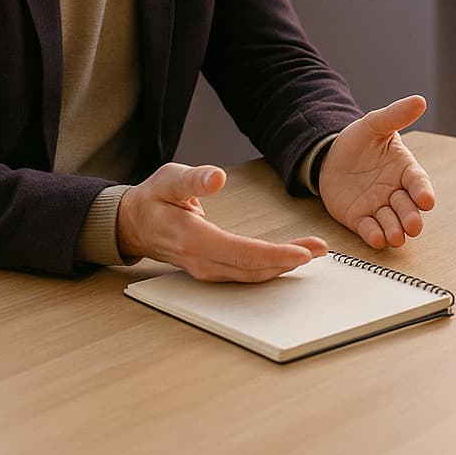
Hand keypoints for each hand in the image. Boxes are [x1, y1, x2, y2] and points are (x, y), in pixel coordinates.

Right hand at [117, 163, 327, 281]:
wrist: (133, 224)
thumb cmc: (153, 198)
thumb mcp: (169, 179)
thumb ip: (193, 179)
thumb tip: (218, 179)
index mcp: (193, 240)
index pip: (240, 254)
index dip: (274, 255)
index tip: (303, 254)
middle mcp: (202, 262)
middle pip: (252, 269)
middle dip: (289, 261)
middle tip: (322, 249)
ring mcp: (207, 270)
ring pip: (251, 275)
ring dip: (284, 265)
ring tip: (315, 251)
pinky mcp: (213, 270)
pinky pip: (246, 273)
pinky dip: (271, 266)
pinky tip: (290, 258)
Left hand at [319, 95, 435, 248]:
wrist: (330, 155)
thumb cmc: (359, 140)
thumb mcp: (375, 124)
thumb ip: (396, 115)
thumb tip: (420, 100)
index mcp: (403, 168)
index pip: (417, 181)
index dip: (422, 191)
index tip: (427, 200)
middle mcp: (395, 190)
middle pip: (407, 207)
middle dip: (411, 217)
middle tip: (414, 226)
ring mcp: (378, 206)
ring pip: (391, 222)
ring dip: (395, 230)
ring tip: (397, 237)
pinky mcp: (360, 218)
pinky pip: (369, 229)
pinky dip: (374, 235)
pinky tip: (377, 239)